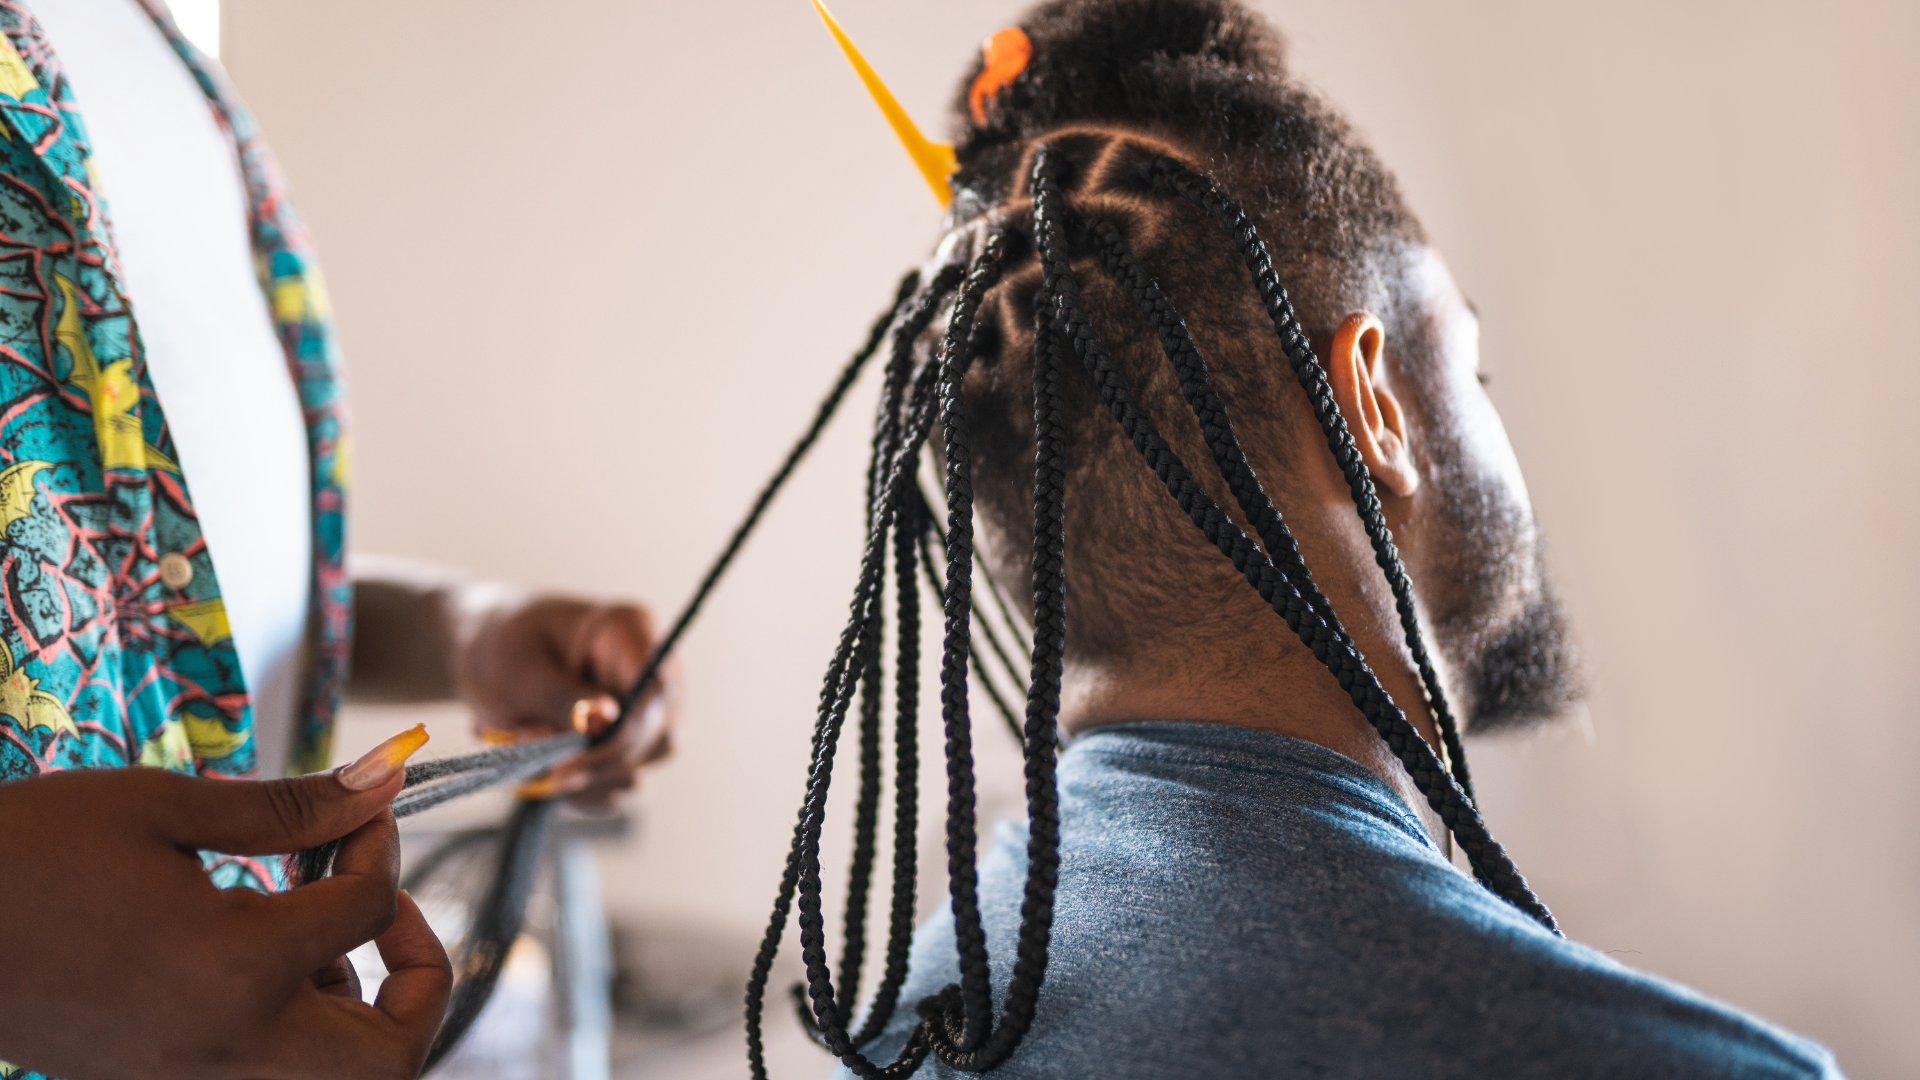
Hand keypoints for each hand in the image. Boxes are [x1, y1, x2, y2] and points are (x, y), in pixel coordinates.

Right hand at [0, 731, 450, 1079]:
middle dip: (420, 980)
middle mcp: (231, 1049)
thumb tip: (386, 778)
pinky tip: (262, 959)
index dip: (381, 844)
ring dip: (363, 1010)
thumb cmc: (26, 852)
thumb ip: (289, 809)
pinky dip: (302, 1031)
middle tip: (380, 908)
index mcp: (239, 970)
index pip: (371, 908)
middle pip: (392, 1054)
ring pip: (340, 1078)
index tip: (360, 807)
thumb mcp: (161, 808)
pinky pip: (275, 1076)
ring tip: (311, 927)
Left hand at [456, 594, 679, 808]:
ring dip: (583, 774)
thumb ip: (560, 697)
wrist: (487, 656)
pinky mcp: (630, 742)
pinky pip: (619, 782)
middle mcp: (649, 671)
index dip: (623, 735)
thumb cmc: (501, 648)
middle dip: (593, 760)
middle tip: (531, 752)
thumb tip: (606, 724)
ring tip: (529, 743)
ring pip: (639, 764)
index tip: (567, 763)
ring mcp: (645, 710)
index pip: (654, 691)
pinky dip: (580, 786)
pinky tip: (545, 763)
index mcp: (627, 631)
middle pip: (655, 734)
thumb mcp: (517, 669)